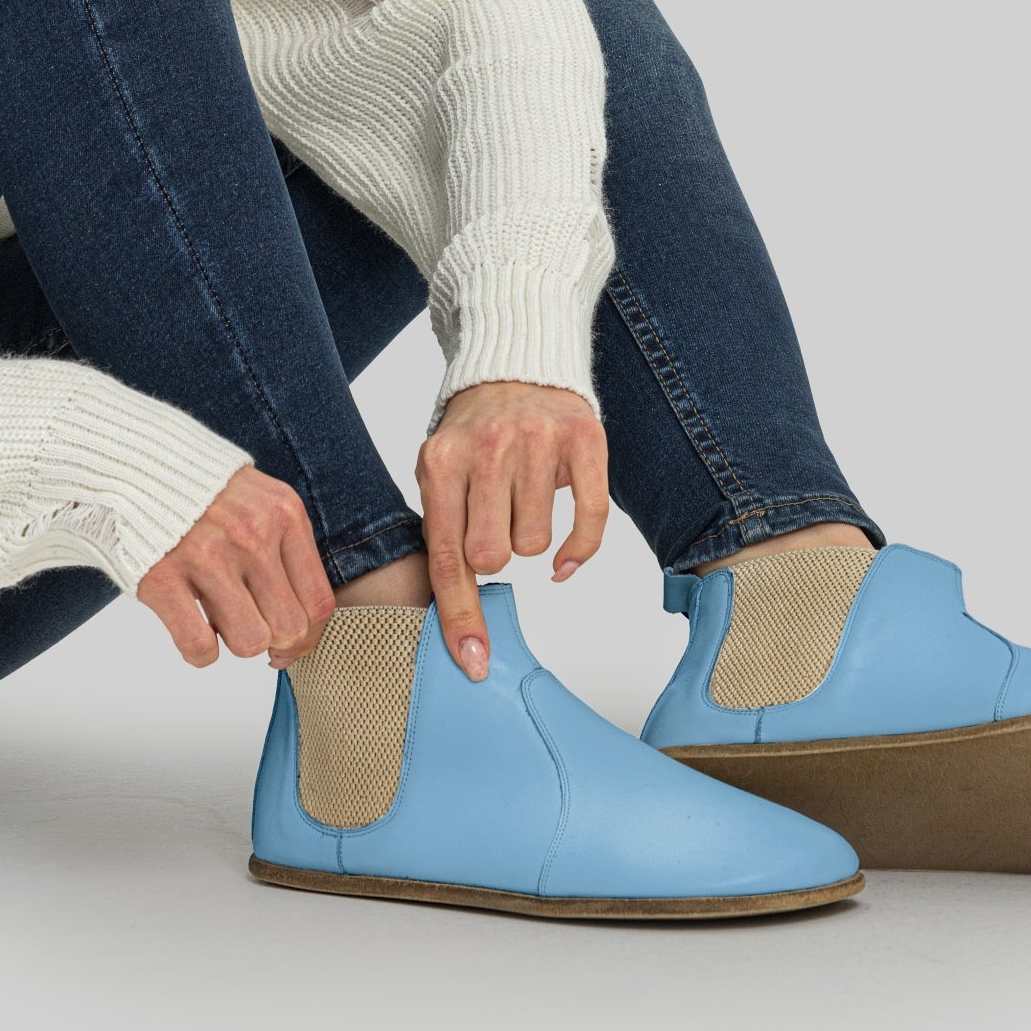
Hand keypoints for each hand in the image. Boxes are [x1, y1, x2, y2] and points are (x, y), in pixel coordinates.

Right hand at [136, 467, 336, 668]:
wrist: (139, 467)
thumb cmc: (209, 494)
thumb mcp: (264, 502)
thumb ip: (287, 551)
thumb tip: (303, 623)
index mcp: (284, 515)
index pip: (317, 602)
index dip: (308, 638)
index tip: (292, 646)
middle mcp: (252, 535)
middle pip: (288, 628)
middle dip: (274, 643)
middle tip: (255, 632)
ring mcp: (207, 556)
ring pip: (250, 642)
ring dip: (236, 642)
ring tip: (221, 620)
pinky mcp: (163, 578)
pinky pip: (200, 646)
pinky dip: (200, 652)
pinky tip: (195, 629)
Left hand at [415, 381, 609, 679]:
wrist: (514, 368)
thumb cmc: (474, 436)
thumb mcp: (440, 473)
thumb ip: (442, 535)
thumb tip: (457, 623)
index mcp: (441, 460)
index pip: (448, 555)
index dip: (461, 615)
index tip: (475, 661)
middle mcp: (489, 445)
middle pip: (494, 555)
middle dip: (495, 555)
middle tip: (495, 523)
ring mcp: (539, 439)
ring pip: (537, 543)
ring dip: (531, 539)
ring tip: (521, 502)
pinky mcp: (585, 438)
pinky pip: (590, 519)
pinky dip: (579, 550)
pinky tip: (564, 555)